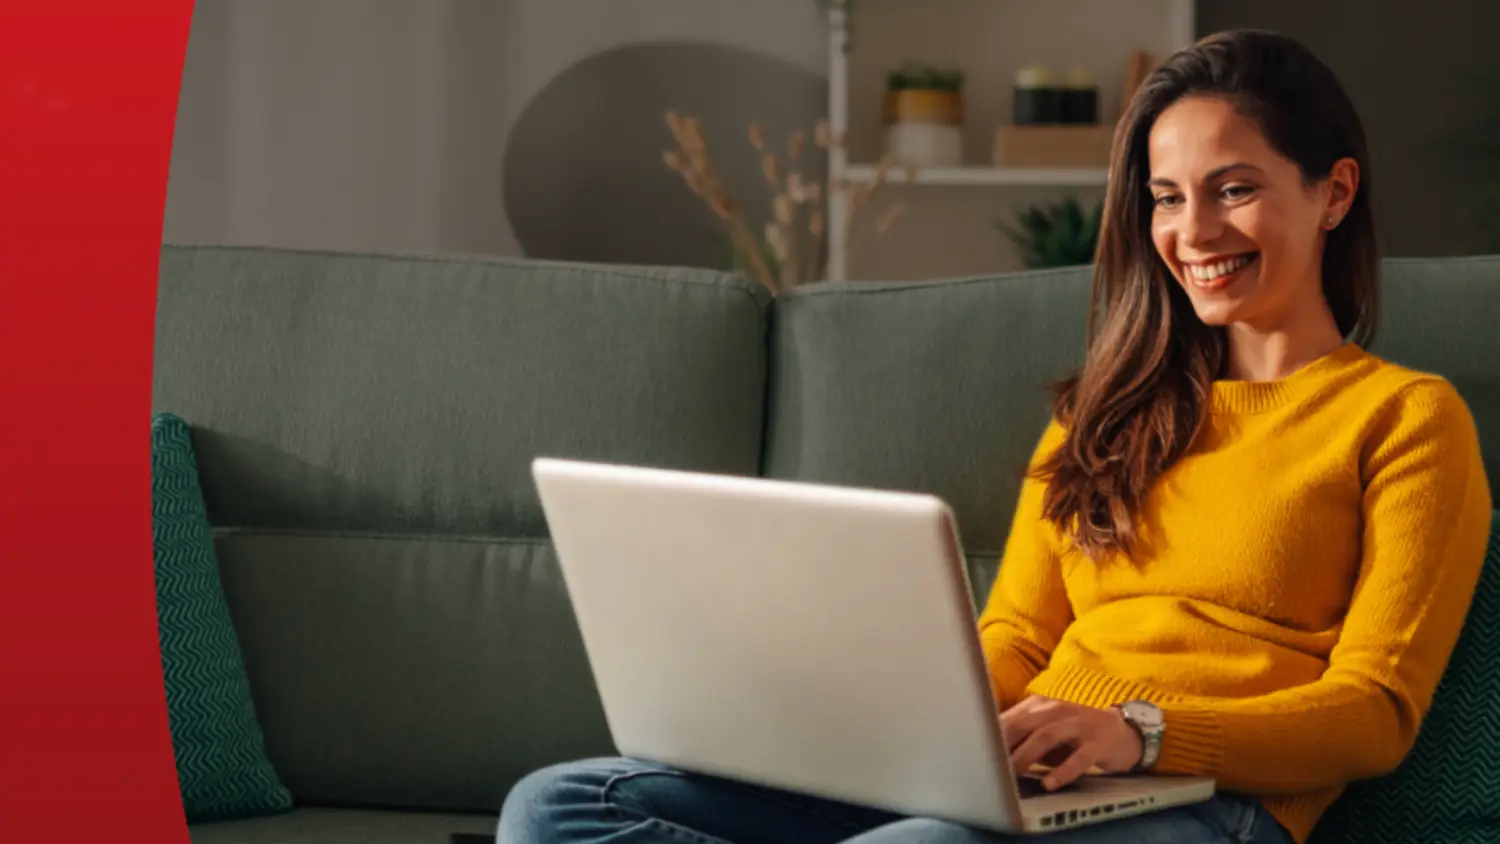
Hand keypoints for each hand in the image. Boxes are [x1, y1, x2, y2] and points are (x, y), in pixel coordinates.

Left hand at [1001, 696, 1143, 790]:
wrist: (1121, 731)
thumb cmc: (1074, 735)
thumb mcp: (1046, 731)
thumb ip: (1021, 738)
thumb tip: (988, 752)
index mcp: (1040, 705)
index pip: (1009, 718)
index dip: (990, 735)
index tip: (974, 751)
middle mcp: (1057, 710)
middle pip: (1024, 725)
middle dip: (1003, 745)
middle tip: (987, 766)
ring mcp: (1079, 724)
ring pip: (1047, 736)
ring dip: (1026, 756)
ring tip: (1011, 774)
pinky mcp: (1098, 742)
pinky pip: (1079, 757)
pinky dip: (1063, 771)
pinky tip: (1049, 784)